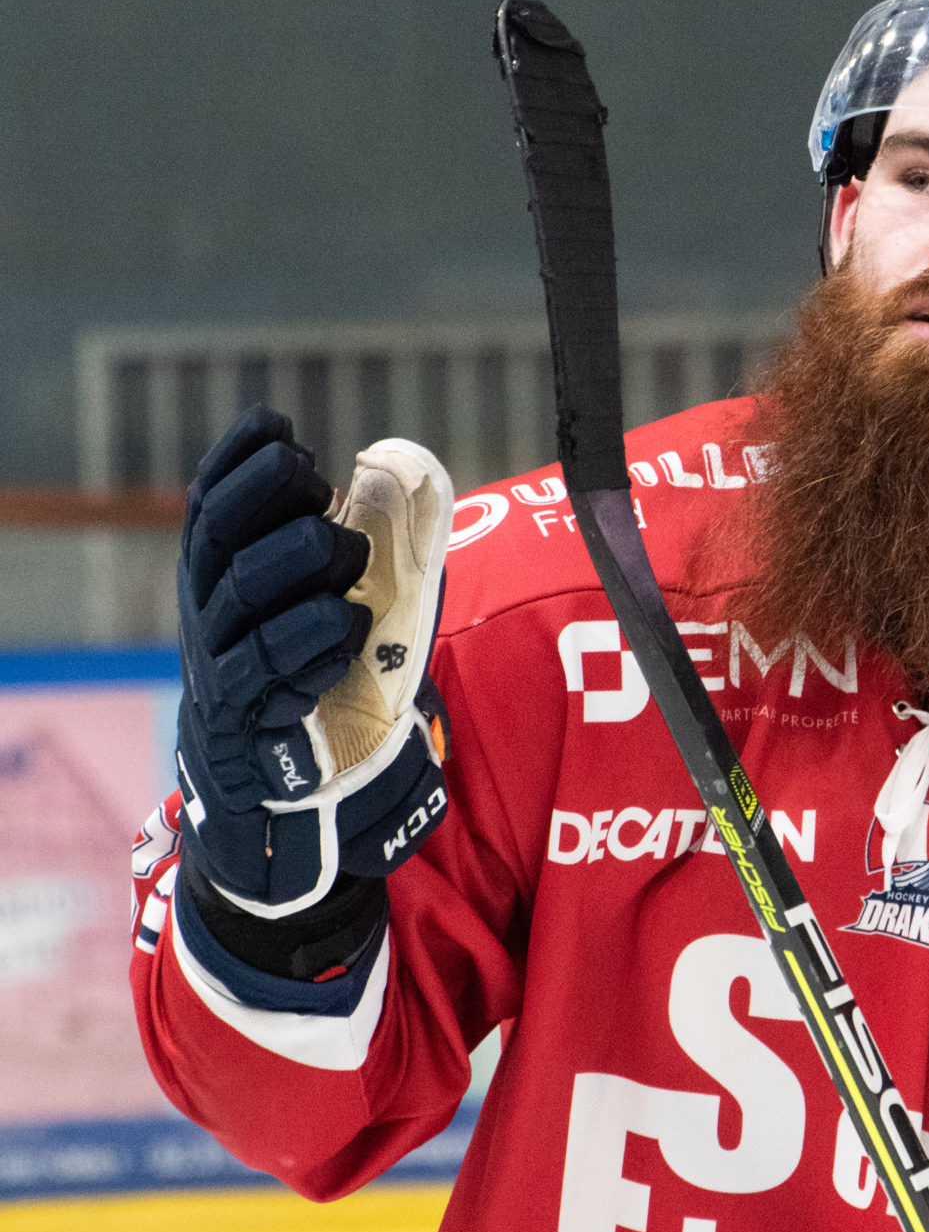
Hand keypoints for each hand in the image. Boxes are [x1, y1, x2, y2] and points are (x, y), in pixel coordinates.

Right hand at [176, 407, 453, 917]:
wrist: (269, 807)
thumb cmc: (306, 697)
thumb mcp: (314, 619)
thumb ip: (351, 563)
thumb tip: (420, 494)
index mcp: (218, 582)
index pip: (209, 504)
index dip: (237, 459)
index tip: (277, 424)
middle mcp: (205, 616)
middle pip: (219, 535)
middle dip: (271, 497)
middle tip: (320, 492)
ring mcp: (215, 669)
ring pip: (241, 590)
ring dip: (302, 560)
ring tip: (347, 560)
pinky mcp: (240, 721)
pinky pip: (265, 666)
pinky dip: (311, 637)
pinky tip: (347, 627)